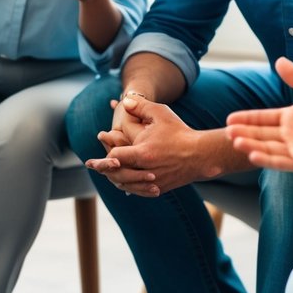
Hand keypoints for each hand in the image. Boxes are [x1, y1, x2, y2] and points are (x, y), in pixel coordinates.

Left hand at [87, 95, 205, 195]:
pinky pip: (138, 191)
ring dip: (115, 178)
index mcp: (144, 153)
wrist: (202, 155)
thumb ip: (141, 107)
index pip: (115, 157)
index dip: (103, 158)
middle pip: (117, 175)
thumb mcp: (161, 114)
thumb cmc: (180, 132)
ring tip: (107, 172)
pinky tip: (123, 182)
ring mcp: (154, 182)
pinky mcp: (160, 188)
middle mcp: (147, 171)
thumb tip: (124, 101)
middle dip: (105, 170)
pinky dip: (129, 186)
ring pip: (126, 185)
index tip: (90, 161)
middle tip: (94, 166)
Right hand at [225, 57, 292, 174]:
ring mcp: (292, 150)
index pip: (263, 118)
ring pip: (266, 148)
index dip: (247, 119)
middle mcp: (288, 135)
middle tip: (228, 131)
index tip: (230, 118)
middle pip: (260, 134)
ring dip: (251, 145)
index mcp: (289, 118)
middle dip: (244, 133)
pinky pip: (279, 161)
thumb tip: (278, 60)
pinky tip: (253, 155)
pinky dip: (266, 159)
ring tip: (236, 141)